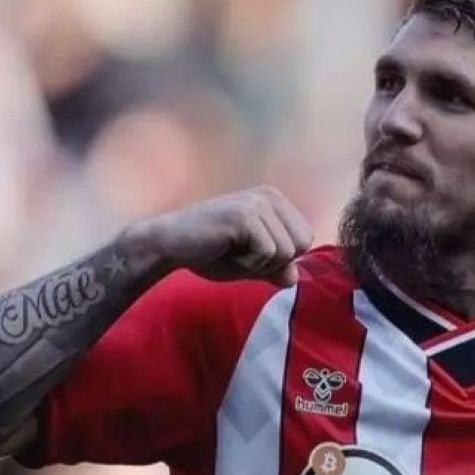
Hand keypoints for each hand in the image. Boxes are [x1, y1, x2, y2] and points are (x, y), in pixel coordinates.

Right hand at [129, 186, 313, 286]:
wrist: (169, 246)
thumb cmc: (209, 253)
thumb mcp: (252, 263)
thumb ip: (276, 268)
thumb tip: (294, 277)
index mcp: (276, 201)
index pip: (305, 240)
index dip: (280, 259)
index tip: (250, 253)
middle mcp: (271, 196)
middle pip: (301, 245)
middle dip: (273, 262)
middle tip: (241, 254)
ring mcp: (259, 203)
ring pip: (286, 252)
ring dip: (258, 264)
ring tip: (232, 251)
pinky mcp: (246, 215)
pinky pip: (268, 253)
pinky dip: (248, 263)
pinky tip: (225, 250)